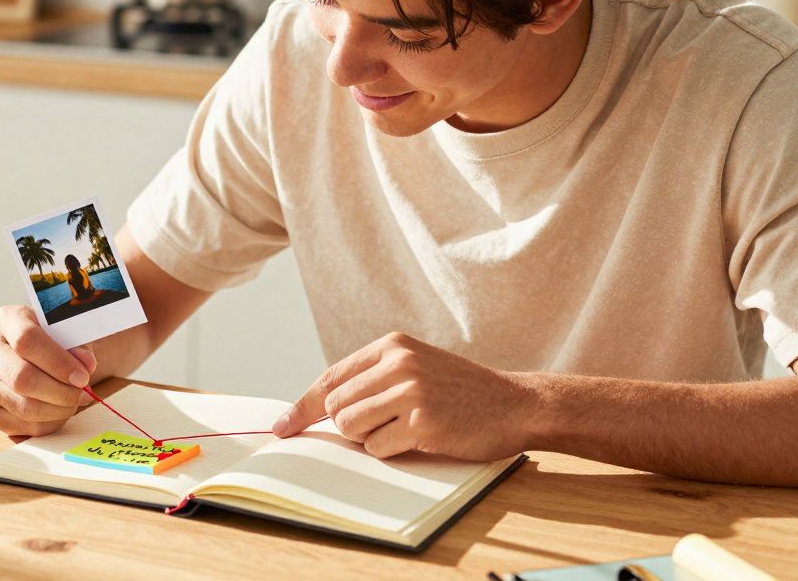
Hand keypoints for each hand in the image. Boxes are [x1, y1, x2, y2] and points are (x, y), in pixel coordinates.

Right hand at [0, 305, 97, 438]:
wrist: (41, 356)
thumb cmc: (57, 342)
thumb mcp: (71, 334)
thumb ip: (79, 348)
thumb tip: (86, 366)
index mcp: (7, 320)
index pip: (27, 340)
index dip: (57, 362)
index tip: (83, 376)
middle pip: (21, 378)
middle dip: (60, 392)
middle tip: (83, 394)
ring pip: (22, 406)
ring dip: (57, 411)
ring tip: (73, 403)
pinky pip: (19, 426)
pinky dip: (47, 425)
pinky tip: (59, 413)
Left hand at [272, 332, 536, 461]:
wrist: (516, 403)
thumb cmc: (460, 392)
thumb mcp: (415, 367)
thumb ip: (372, 379)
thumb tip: (319, 409)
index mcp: (391, 346)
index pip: (329, 378)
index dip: (301, 407)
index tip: (281, 428)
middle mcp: (398, 363)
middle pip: (336, 408)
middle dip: (351, 426)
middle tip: (388, 425)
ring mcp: (410, 391)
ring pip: (352, 428)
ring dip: (372, 438)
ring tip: (407, 428)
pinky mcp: (422, 422)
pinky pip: (380, 448)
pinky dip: (394, 451)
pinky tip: (423, 437)